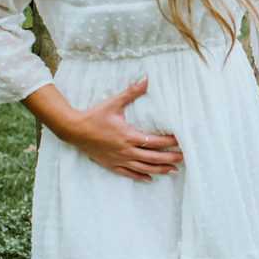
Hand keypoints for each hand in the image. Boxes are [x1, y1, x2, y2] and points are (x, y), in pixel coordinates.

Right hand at [67, 77, 182, 181]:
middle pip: (153, 157)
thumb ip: (131, 92)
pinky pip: (128, 174)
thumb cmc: (94, 116)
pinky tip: (150, 179)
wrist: (73, 130)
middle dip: (170, 158)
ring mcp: (118, 159)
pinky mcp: (111, 165)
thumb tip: (146, 78)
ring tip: (174, 170)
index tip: (182, 141)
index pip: (155, 141)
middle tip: (185, 158)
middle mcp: (126, 150)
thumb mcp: (113, 103)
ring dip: (159, 170)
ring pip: (143, 168)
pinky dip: (140, 177)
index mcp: (128, 136)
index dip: (170, 142)